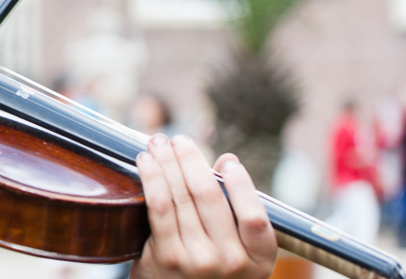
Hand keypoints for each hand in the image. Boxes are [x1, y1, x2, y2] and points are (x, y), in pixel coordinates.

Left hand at [131, 134, 276, 278]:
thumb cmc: (209, 272)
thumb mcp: (235, 251)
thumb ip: (234, 210)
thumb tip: (224, 161)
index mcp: (259, 260)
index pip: (255, 216)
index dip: (241, 185)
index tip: (227, 161)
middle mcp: (232, 263)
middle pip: (210, 197)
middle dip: (191, 160)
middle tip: (179, 140)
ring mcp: (199, 261)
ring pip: (182, 196)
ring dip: (167, 162)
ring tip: (159, 143)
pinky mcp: (167, 257)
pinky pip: (160, 207)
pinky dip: (152, 178)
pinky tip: (146, 161)